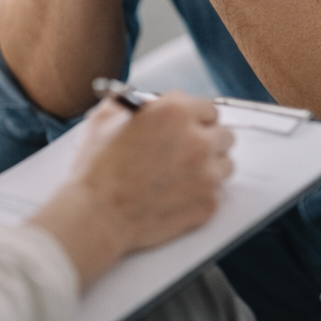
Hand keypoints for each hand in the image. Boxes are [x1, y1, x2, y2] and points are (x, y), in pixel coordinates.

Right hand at [70, 93, 234, 251]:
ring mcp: (206, 173)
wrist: (95, 218)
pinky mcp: (208, 202)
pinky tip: (179, 196)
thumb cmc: (96, 173)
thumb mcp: (104, 120)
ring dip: (210, 168)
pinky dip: (202, 195)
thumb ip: (130, 103)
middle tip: (188, 153)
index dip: (196, 119)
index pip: (208, 108)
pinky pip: (217, 193)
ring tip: (183, 177)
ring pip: (225, 163)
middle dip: (207, 141)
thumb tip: (142, 102)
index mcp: (175, 112)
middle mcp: (197, 139)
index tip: (190, 128)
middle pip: (223, 134)